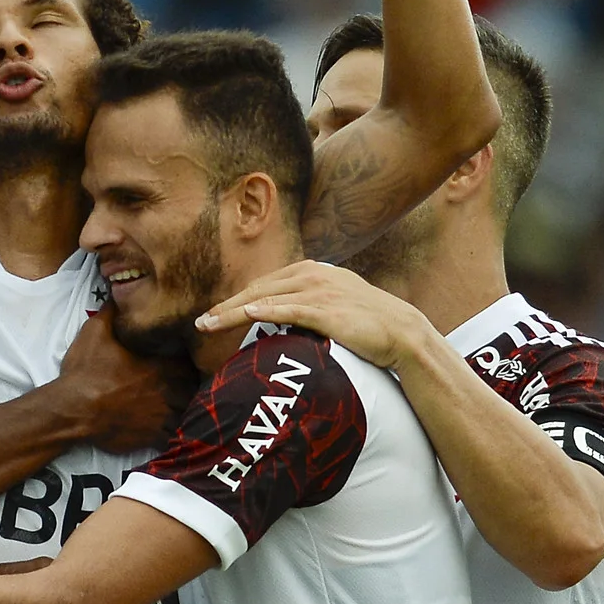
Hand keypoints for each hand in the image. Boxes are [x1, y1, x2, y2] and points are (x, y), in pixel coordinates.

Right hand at [59, 307, 195, 453]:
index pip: (191, 361)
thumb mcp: (95, 331)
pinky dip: (181, 433)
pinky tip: (179, 430)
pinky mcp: (155, 435)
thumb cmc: (86, 370)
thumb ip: (111, 312)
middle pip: (197, 388)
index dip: (191, 361)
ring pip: (192, 413)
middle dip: (196, 385)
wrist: (74, 408)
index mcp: (160, 364)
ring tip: (191, 406)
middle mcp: (168, 389)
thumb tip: (117, 294)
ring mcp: (164, 415)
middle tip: (192, 383)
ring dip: (192, 409)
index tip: (187, 360)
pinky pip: (179, 436)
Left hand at [197, 260, 427, 366]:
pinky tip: (249, 315)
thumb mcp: (336, 300)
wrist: (402, 332)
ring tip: (211, 325)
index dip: (237, 299)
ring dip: (234, 312)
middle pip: (258, 290)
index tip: (215, 314)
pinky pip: (291, 310)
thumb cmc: (368, 321)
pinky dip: (268, 311)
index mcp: (311, 271)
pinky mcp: (328, 312)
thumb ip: (309, 300)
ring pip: (266, 300)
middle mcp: (312, 276)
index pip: (264, 285)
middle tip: (202, 323)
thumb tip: (284, 312)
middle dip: (227, 306)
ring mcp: (320, 292)